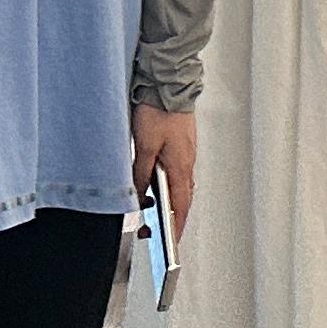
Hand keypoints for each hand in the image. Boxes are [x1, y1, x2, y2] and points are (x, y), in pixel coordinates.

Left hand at [128, 103, 195, 242]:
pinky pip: (175, 170)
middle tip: (154, 230)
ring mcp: (185, 152)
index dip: (176, 227)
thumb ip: (141, 174)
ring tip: (150, 209)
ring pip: (177, 184)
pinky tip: (153, 181)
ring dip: (167, 200)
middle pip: (181, 198)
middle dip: (170, 217)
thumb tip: (139, 196)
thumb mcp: (144, 146)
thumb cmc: (159, 110)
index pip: (181, 206)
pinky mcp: (180, 143)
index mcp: (181, 167)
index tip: (172, 244)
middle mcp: (187, 162)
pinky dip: (165, 183)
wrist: (168, 83)